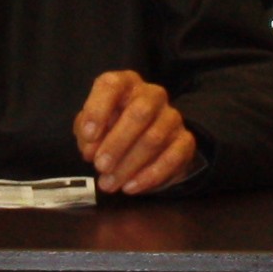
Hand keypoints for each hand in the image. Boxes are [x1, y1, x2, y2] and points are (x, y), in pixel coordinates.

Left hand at [73, 69, 199, 195]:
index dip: (98, 109)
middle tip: (100, 166)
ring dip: (129, 165)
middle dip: (117, 142)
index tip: (88, 135)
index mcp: (125, 84)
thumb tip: (91, 150)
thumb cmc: (112, 129)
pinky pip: (173, 157)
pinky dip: (150, 175)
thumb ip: (87, 135)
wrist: (146, 146)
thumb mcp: (92, 128)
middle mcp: (152, 95)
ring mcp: (172, 116)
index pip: (112, 85)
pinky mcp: (185, 140)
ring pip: (154, 138)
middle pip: (140, 113)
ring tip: (109, 183)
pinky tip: (131, 187)